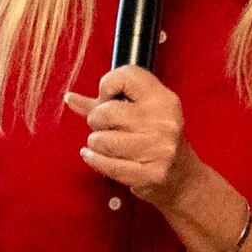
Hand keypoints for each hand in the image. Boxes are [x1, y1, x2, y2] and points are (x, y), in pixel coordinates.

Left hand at [65, 65, 194, 202]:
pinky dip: (94, 159)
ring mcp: (158, 149)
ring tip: (104, 144)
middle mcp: (164, 121)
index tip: (106, 98)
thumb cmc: (155, 138)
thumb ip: (102, 103)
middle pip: (108, 112)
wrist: (181, 177)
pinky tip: (92, 156)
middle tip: (103, 126)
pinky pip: (107, 164)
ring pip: (102, 140)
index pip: (127, 75)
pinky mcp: (150, 174)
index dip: (107, 85)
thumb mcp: (137, 113)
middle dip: (96, 120)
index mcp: (163, 99)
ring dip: (95, 143)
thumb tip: (69, 98)